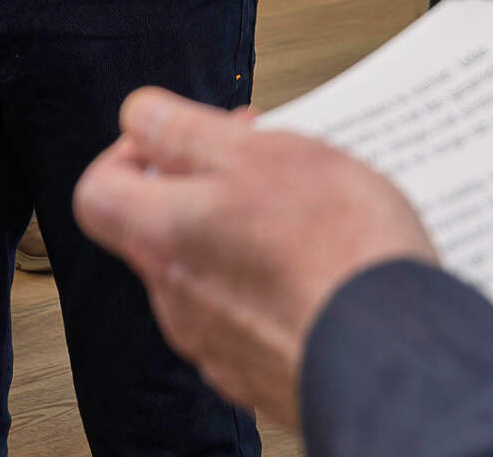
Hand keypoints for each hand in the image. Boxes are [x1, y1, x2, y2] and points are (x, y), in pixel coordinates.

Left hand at [72, 88, 441, 422]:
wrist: (394, 357)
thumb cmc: (336, 252)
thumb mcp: (259, 153)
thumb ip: (183, 131)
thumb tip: (141, 117)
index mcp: (163, 237)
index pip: (98, 192)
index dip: (131, 154)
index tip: (180, 139)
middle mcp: (177, 300)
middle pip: (163, 231)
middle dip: (208, 191)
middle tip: (266, 166)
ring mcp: (219, 346)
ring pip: (214, 275)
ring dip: (248, 240)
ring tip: (312, 218)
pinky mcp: (263, 376)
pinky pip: (256, 318)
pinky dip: (279, 290)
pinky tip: (327, 272)